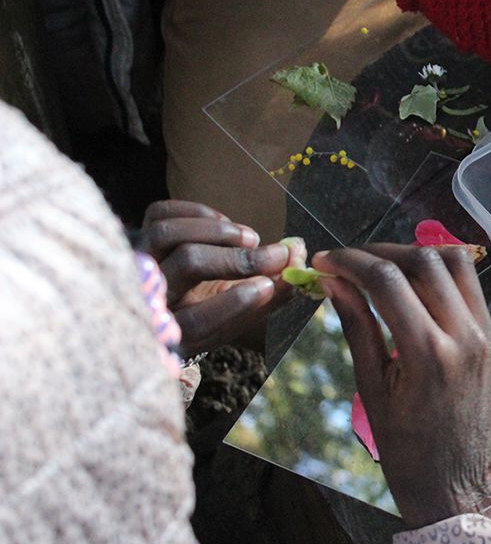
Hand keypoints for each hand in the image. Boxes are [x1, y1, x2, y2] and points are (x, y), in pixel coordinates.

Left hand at [137, 201, 292, 354]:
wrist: (183, 297)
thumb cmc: (219, 310)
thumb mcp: (245, 314)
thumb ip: (274, 295)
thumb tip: (297, 263)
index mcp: (176, 331)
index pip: (197, 321)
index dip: (234, 303)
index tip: (269, 285)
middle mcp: (151, 297)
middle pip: (188, 263)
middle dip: (237, 258)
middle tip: (276, 255)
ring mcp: (141, 262)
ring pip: (170, 233)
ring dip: (218, 231)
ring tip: (251, 238)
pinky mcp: (140, 232)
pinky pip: (161, 212)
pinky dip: (198, 212)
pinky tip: (225, 223)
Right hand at [314, 244, 490, 528]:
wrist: (458, 484)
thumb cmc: (407, 449)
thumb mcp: (372, 390)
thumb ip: (357, 327)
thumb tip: (334, 281)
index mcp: (429, 354)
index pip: (387, 281)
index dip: (350, 262)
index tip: (325, 261)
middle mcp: (465, 335)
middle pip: (424, 261)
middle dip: (380, 252)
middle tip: (348, 262)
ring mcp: (486, 333)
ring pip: (455, 263)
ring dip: (415, 255)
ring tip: (380, 268)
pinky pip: (470, 286)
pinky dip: (440, 274)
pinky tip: (412, 286)